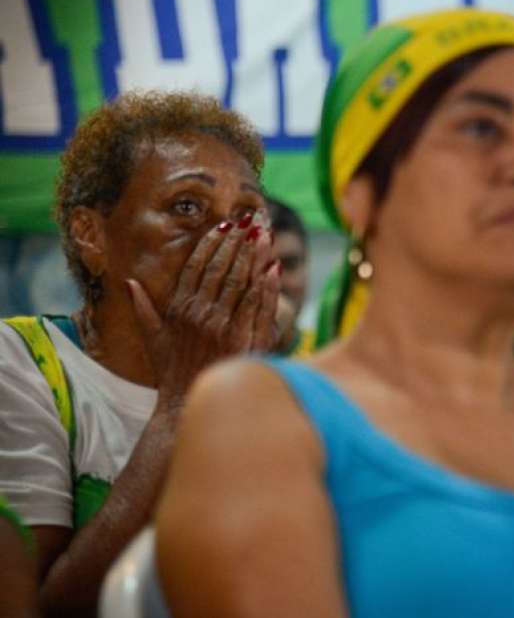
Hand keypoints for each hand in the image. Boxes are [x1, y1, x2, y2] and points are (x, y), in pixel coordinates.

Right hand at [127, 209, 281, 410]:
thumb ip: (142, 309)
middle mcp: (198, 314)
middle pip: (219, 269)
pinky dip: (264, 285)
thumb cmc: (172, 372)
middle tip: (249, 221)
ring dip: (251, 256)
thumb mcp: (152, 339)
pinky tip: (272, 267)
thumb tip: (128, 282)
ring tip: (262, 234)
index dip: (210, 244)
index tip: (223, 225)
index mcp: (179, 309)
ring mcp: (221, 326)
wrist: (188, 404)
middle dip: (235, 242)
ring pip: (238, 282)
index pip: (196, 267)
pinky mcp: (241, 339)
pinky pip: (255, 305)